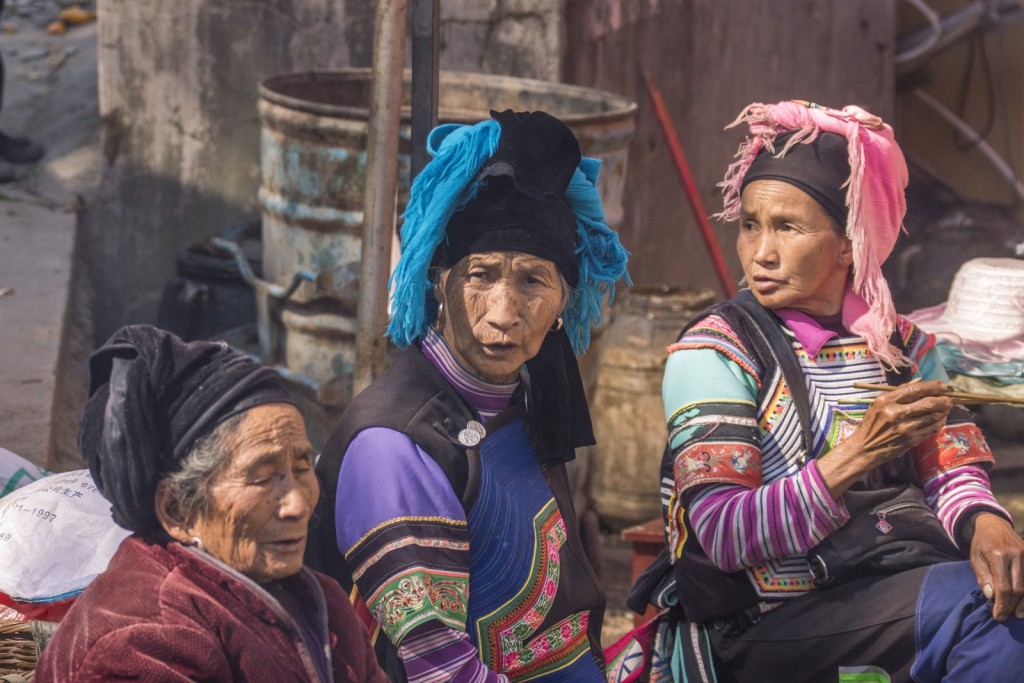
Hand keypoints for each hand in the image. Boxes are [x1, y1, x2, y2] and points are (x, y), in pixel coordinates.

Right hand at [819, 381, 952, 496]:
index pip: (915, 389)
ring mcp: (904, 427)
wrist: (865, 448)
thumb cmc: (872, 424)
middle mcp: (895, 413)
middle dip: (943, 399)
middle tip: (949, 398)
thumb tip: (920, 381)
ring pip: (933, 416)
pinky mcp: (911, 439)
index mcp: (886, 401)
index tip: (943, 386)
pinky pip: (932, 428)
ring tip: (947, 407)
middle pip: (928, 402)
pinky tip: (940, 419)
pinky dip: (940, 422)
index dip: (933, 386)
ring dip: (944, 411)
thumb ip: (898, 392)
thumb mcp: (878, 404)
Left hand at [969, 512, 1023, 621]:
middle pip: (1018, 588)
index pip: (1003, 586)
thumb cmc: (981, 544)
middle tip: (1006, 616)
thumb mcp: (975, 559)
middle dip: (1012, 605)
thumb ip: (984, 577)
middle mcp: (1016, 555)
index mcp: (998, 554)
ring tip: (1018, 614)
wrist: (994, 525)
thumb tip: (992, 597)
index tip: (998, 616)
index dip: (1002, 604)